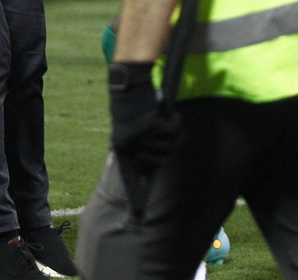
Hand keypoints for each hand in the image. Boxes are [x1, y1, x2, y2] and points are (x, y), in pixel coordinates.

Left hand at [108, 63, 181, 214]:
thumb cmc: (132, 105)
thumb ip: (139, 147)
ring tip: (169, 121)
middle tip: (168, 133)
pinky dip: (177, 123)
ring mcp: (138, 137)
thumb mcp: (129, 129)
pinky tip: (173, 114)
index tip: (137, 216)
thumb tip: (151, 166)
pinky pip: (172, 131)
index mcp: (121, 148)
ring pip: (169, 147)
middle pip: (160, 162)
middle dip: (169, 148)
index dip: (137, 197)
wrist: (129, 82)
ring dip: (175, 133)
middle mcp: (128, 146)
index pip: (129, 178)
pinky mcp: (149, 125)